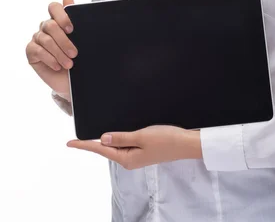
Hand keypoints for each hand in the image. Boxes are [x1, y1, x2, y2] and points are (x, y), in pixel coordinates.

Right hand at [25, 0, 77, 96]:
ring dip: (59, 53)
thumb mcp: (83, 39)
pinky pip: (38, 51)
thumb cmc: (79, 57)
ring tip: (70, 64)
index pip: (54, 7)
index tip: (72, 29)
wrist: (73, 78)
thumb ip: (77, 19)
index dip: (61, 15)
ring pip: (46, 40)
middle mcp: (46, 26)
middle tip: (75, 53)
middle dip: (64, 40)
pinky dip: (50, 59)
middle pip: (50, 25)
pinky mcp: (31, 51)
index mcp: (59, 19)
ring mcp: (37, 38)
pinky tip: (58, 66)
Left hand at [66, 125, 202, 168]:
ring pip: (116, 145)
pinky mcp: (143, 151)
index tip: (69, 143)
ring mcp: (136, 156)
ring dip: (107, 139)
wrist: (186, 143)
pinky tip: (115, 133)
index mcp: (127, 158)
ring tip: (96, 133)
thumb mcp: (141, 136)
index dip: (84, 145)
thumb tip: (102, 139)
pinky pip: (125, 144)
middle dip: (94, 142)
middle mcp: (129, 159)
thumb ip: (121, 137)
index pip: (101, 150)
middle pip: (107, 149)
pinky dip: (118, 138)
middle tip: (79, 136)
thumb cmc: (166, 139)